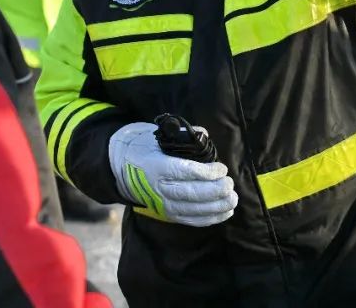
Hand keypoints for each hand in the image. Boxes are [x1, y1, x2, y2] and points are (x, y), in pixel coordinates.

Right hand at [108, 122, 236, 226]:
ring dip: (217, 206)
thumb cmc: (144, 148)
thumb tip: (205, 137)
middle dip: (215, 190)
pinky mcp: (168, 214)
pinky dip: (211, 218)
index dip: (207, 172)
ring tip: (232, 198)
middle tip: (229, 183)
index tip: (221, 168)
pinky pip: (192, 220)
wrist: (123, 167)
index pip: (186, 172)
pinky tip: (225, 212)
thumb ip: (184, 136)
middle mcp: (160, 188)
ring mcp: (163, 204)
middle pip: (192, 194)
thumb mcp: (159, 136)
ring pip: (194, 209)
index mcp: (157, 166)